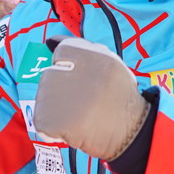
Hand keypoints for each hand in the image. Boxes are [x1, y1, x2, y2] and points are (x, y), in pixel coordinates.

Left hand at [33, 36, 149, 160]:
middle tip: (84, 103)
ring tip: (80, 116)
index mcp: (95, 55)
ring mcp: (64, 97)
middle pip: (50, 75)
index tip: (82, 80)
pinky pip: (41, 121)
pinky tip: (72, 129)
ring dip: (56, 108)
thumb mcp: (109, 64)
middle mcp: (78, 72)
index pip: (63, 50)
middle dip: (61, 89)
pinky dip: (51, 129)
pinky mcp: (53, 120)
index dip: (69, 66)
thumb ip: (80, 49)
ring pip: (43, 97)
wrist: (132, 133)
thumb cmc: (118, 98)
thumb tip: (50, 40)